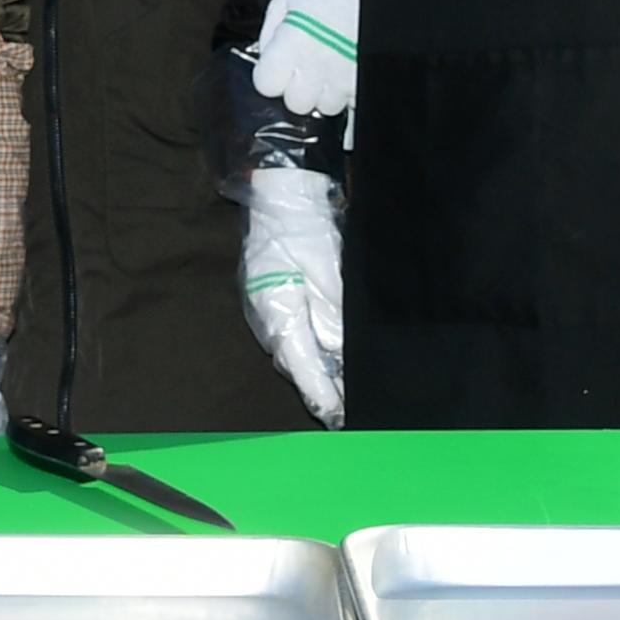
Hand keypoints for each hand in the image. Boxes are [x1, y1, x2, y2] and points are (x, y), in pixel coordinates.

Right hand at [241, 166, 344, 427]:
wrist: (280, 202)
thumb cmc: (305, 233)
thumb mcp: (326, 273)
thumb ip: (332, 317)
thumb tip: (338, 355)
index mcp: (279, 313)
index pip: (302, 366)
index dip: (322, 394)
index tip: (340, 417)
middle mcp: (271, 321)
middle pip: (298, 367)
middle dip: (323, 392)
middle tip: (348, 417)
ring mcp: (270, 315)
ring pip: (297, 356)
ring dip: (319, 376)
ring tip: (346, 400)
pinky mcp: (276, 308)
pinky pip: (295, 342)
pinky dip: (313, 357)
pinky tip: (333, 367)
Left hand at [252, 0, 359, 118]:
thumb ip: (269, 31)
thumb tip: (263, 57)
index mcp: (291, 43)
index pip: (266, 84)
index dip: (269, 76)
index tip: (276, 67)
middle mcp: (316, 64)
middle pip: (296, 103)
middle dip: (297, 88)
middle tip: (304, 68)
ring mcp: (344, 75)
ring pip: (327, 106)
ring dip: (325, 91)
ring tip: (330, 66)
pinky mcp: (367, 77)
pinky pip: (353, 102)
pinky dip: (348, 92)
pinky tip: (346, 73)